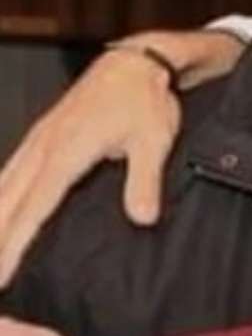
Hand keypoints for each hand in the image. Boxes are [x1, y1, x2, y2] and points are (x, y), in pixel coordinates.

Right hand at [0, 30, 242, 288]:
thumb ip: (144, 181)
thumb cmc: (146, 101)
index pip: (34, 206)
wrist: (136, 62)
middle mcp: (43, 146)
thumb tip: (142, 219)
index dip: (15, 242)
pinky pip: (10, 169)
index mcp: (66, 151)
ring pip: (3, 185)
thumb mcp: (153, 141)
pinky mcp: (42, 135)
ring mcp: (39, 139)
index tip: (2, 273)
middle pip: (8, 201)